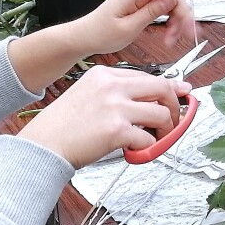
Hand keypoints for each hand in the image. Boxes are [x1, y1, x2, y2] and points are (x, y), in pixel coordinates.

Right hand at [19, 66, 189, 168]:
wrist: (44, 144)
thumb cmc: (63, 125)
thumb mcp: (87, 94)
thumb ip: (115, 94)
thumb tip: (145, 100)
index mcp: (104, 75)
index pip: (146, 76)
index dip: (168, 86)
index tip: (180, 92)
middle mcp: (112, 86)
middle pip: (162, 88)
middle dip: (175, 105)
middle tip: (175, 119)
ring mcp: (116, 107)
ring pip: (161, 113)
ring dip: (166, 129)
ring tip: (157, 138)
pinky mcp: (117, 130)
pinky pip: (148, 138)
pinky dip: (147, 147)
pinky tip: (136, 149)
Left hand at [78, 0, 201, 56]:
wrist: (86, 37)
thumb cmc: (101, 34)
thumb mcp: (128, 28)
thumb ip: (151, 13)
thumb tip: (171, 0)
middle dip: (181, 15)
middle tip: (185, 35)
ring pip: (169, 4)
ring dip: (176, 22)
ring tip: (173, 40)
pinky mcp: (141, 6)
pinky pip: (162, 10)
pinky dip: (169, 23)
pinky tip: (169, 36)